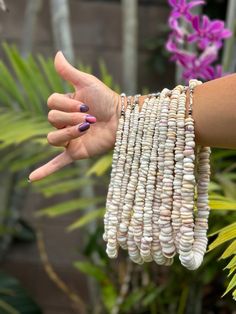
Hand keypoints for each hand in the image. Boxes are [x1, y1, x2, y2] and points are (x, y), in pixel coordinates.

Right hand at [29, 51, 120, 181]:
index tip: (85, 103)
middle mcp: (64, 123)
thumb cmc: (107, 99)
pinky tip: (32, 178)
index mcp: (65, 106)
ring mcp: (69, 139)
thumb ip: (68, 72)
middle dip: (70, 117)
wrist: (124, 119)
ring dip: (69, 132)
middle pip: (51, 120)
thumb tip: (56, 53)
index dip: (65, 103)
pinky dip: (45, 170)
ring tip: (87, 129)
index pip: (51, 104)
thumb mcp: (87, 83)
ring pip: (52, 138)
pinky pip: (57, 162)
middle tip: (90, 118)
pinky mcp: (76, 152)